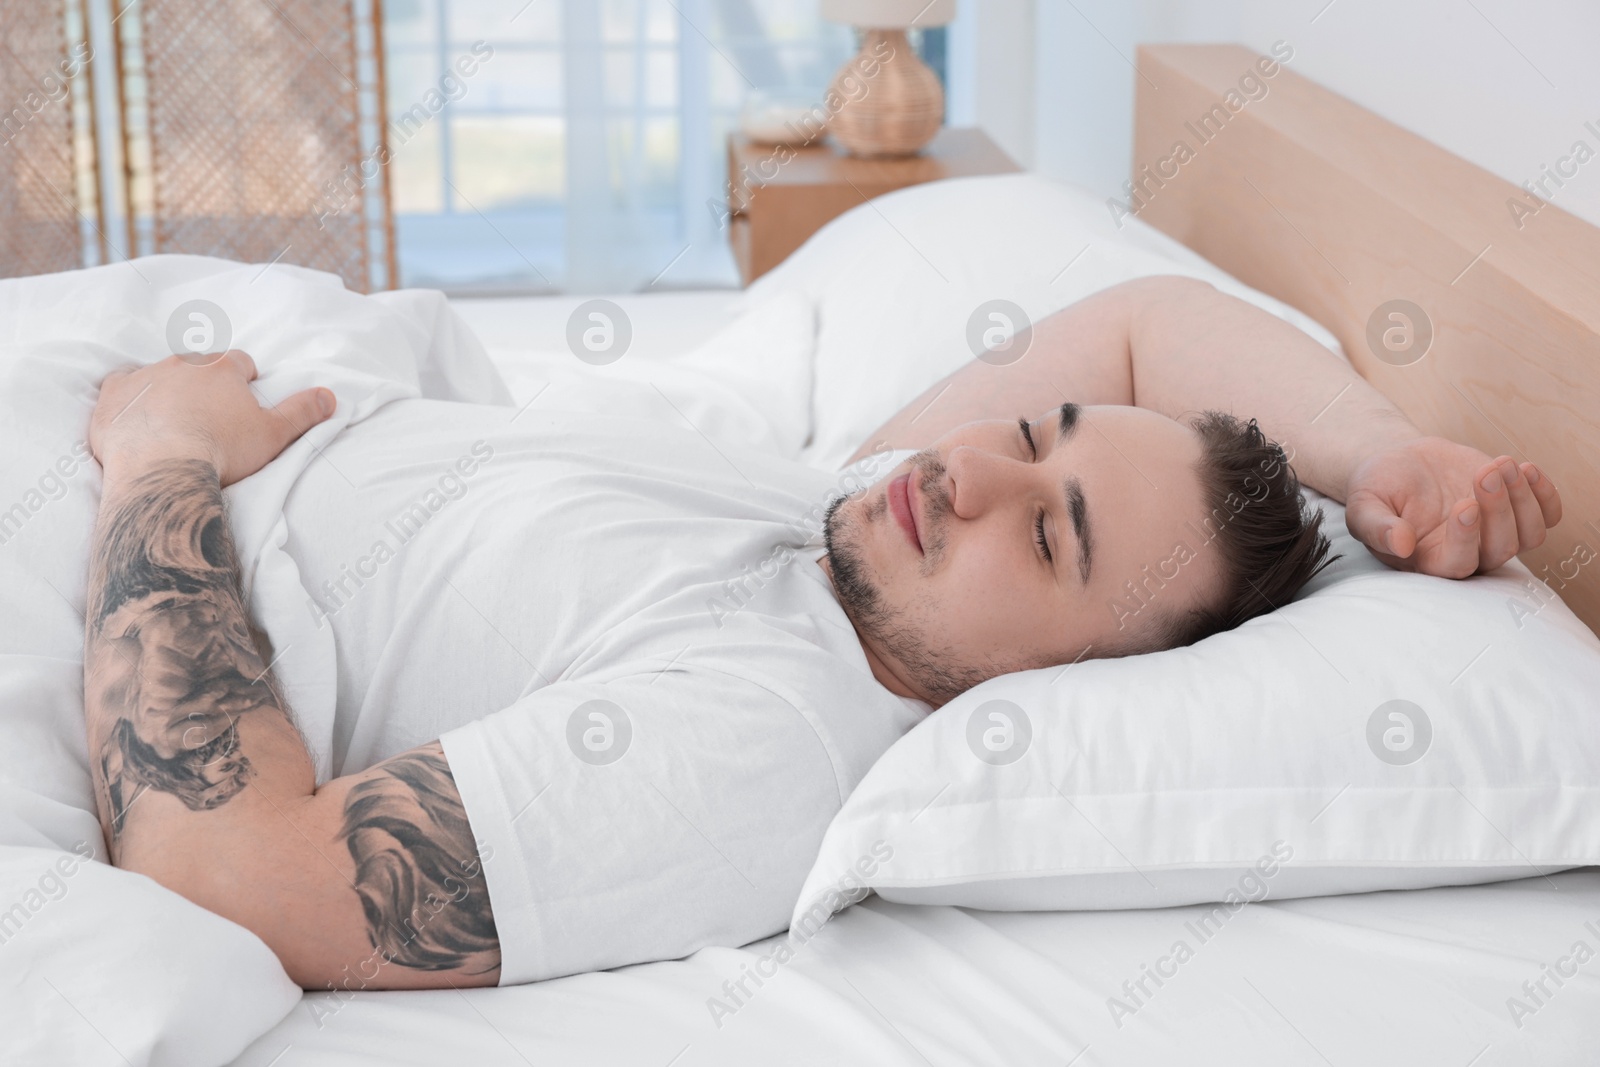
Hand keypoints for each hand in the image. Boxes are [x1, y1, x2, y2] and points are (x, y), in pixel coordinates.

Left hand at [90, 351, 334, 486]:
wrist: (162, 468)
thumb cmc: (222, 450)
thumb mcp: (274, 435)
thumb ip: (302, 412)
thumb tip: (330, 395)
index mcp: (221, 368)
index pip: (239, 361)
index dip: (245, 377)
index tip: (245, 393)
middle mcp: (181, 363)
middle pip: (197, 365)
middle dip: (204, 383)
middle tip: (210, 412)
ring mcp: (144, 377)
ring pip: (159, 375)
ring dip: (167, 390)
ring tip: (173, 421)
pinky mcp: (114, 396)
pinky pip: (121, 388)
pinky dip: (129, 400)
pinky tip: (135, 419)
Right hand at [1344, 436, 1561, 577]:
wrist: (1402, 465)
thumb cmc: (1379, 488)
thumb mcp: (1364, 504)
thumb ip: (1376, 527)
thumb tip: (1399, 545)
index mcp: (1430, 561)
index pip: (1459, 564)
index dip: (1466, 540)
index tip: (1464, 506)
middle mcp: (1468, 554)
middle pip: (1500, 550)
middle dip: (1499, 510)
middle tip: (1486, 473)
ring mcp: (1496, 534)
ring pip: (1530, 535)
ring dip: (1523, 500)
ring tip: (1502, 464)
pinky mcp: (1515, 511)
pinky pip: (1548, 516)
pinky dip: (1545, 495)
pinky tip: (1524, 469)